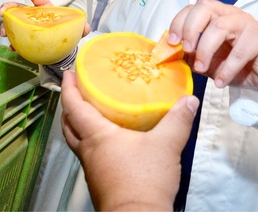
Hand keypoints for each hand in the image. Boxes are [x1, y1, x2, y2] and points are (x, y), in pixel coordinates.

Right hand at [0, 0, 91, 40]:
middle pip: (18, 7)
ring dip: (6, 26)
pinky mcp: (24, 39)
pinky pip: (15, 40)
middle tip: (2, 11)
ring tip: (4, 33)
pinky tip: (12, 48)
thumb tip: (86, 28)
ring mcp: (27, 27)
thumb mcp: (75, 29)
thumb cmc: (65, 32)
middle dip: (9, 7)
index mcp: (45, 8)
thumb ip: (81, 27)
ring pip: (13, 23)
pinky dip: (13, 44)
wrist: (60, 48)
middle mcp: (33, 15)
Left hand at [60, 70, 198, 210]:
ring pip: (79, 142)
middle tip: (79, 92)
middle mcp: (89, 152)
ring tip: (97, 114)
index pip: (73, 107)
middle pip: (69, 125)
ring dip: (81, 126)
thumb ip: (178, 120)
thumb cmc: (144, 184)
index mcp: (97, 137)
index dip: (69, 88)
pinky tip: (114, 143)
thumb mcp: (166, 145)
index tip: (70, 74)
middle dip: (71, 107)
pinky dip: (95, 144)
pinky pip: (91, 156)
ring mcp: (93, 169)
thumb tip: (188, 102)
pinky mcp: (102, 181)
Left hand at [167, 0, 257, 92]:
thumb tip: (170, 53)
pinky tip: (221, 82)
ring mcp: (246, 23)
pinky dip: (227, 69)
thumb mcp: (207, 60)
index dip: (179, 22)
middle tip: (186, 49)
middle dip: (191, 28)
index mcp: (215, 15)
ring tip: (201, 69)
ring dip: (206, 50)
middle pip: (205, 8)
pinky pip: (240, 51)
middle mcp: (229, 14)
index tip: (172, 42)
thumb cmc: (234, 64)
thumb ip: (190, 54)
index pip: (193, 8)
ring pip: (220, 26)